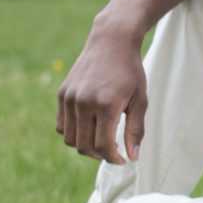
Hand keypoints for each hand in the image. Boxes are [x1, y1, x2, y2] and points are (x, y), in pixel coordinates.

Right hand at [57, 23, 147, 164]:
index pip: (103, 145)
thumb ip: (136, 130)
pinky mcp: (61, 95)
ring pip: (69, 138)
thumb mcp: (140, 100)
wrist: (110, 42)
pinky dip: (73, 133)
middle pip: (84, 145)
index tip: (122, 160)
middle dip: (99, 155)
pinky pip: (61, 125)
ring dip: (84, 146)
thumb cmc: (131, 71)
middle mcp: (83, 103)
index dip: (113, 158)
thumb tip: (132, 157)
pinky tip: (89, 128)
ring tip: (101, 141)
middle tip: (114, 151)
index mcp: (106, 104)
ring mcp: (69, 99)